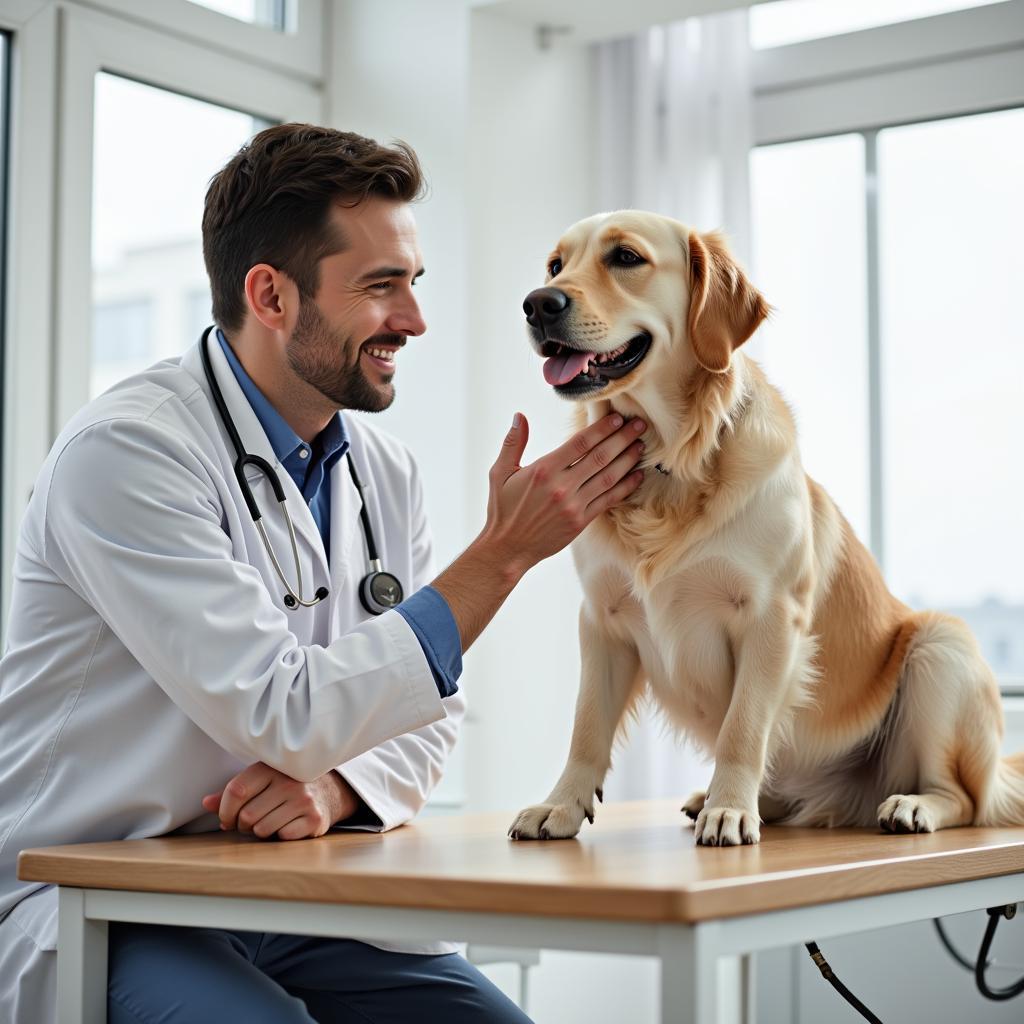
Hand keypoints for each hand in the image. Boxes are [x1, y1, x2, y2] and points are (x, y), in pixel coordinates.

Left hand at [201, 762, 359, 840]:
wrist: (329, 790)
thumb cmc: (285, 786)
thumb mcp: (261, 781)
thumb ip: (233, 792)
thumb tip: (205, 803)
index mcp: (272, 767)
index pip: (236, 790)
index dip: (224, 810)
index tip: (226, 819)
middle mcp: (289, 782)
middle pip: (247, 815)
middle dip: (243, 825)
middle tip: (250, 822)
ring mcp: (304, 800)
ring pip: (262, 829)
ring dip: (260, 832)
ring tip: (269, 821)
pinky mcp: (314, 819)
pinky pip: (282, 837)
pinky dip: (279, 836)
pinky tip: (287, 825)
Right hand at [481, 411, 645, 572]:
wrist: (508, 547)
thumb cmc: (503, 509)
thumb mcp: (500, 473)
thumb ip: (513, 443)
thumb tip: (519, 416)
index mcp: (544, 470)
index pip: (580, 443)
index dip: (602, 428)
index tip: (618, 418)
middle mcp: (561, 486)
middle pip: (600, 456)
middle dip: (623, 438)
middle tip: (640, 425)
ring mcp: (574, 505)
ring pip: (608, 477)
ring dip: (628, 460)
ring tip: (641, 446)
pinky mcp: (581, 521)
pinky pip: (609, 500)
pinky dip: (625, 487)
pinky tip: (637, 475)